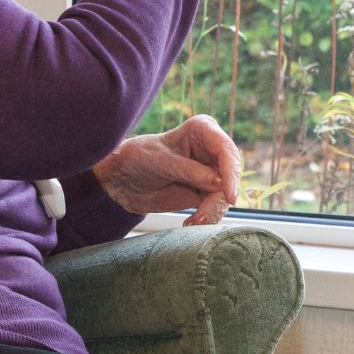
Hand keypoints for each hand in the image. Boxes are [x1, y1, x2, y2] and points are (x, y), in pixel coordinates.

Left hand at [91, 115, 242, 225]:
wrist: (122, 180)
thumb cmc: (138, 158)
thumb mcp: (161, 162)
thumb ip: (189, 171)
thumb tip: (219, 183)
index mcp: (202, 130)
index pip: (226, 149)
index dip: (231, 172)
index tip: (228, 195)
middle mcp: (211, 150)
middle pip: (230, 175)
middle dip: (220, 198)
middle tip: (203, 217)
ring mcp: (210, 172)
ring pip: (225, 195)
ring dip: (212, 212)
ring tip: (193, 223)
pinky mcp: (205, 192)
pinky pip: (215, 207)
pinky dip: (206, 218)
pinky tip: (190, 224)